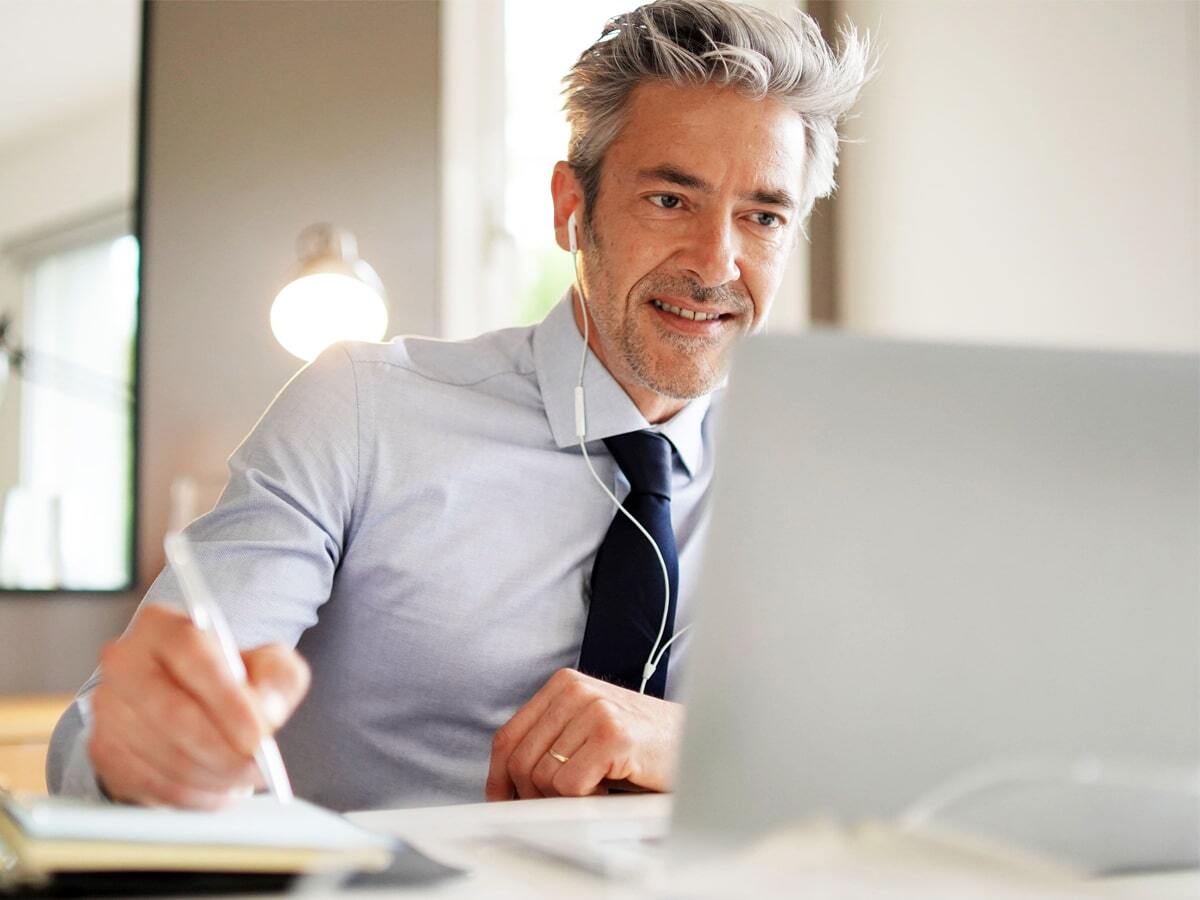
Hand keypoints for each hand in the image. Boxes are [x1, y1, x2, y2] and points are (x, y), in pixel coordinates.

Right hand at [89, 603, 309, 808]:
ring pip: (164, 755)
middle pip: (170, 712)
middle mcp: (124, 662)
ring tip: (244, 775)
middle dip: (220, 748)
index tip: (258, 734)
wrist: (194, 702)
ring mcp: (107, 709)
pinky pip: (152, 784)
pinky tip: (218, 787)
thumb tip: (266, 712)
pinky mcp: (104, 750)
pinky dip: (193, 794)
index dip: (226, 698)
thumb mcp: (270, 666)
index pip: (189, 652)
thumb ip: (278, 679)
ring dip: (212, 775)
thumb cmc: (234, 680)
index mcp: (161, 625)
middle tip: (255, 765)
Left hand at [485, 668, 683, 800]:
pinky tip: (609, 789)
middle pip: (520, 761)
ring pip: (543, 777)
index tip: (503, 802)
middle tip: (565, 803)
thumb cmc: (642, 745)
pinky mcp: (612, 735)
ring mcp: (594, 709)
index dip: (498, 778)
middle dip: (534, 796)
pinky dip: (586, 800)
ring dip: (566, 798)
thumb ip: (550, 741)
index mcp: (563, 685)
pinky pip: (569, 786)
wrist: (697, 742)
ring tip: (598, 788)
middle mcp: (575, 690)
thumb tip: (505, 784)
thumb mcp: (586, 731)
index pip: (507, 736)